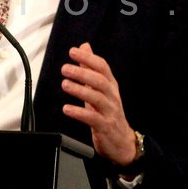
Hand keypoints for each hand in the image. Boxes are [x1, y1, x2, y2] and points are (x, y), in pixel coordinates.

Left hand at [61, 42, 137, 165]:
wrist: (122, 141)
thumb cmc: (108, 112)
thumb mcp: (100, 88)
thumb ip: (90, 68)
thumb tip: (84, 47)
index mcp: (110, 85)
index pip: (102, 67)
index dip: (88, 58)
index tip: (73, 52)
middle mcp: (112, 96)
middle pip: (100, 81)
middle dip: (82, 73)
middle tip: (65, 68)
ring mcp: (110, 111)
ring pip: (97, 98)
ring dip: (80, 90)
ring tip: (65, 84)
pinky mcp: (105, 126)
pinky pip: (92, 118)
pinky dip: (79, 113)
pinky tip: (67, 109)